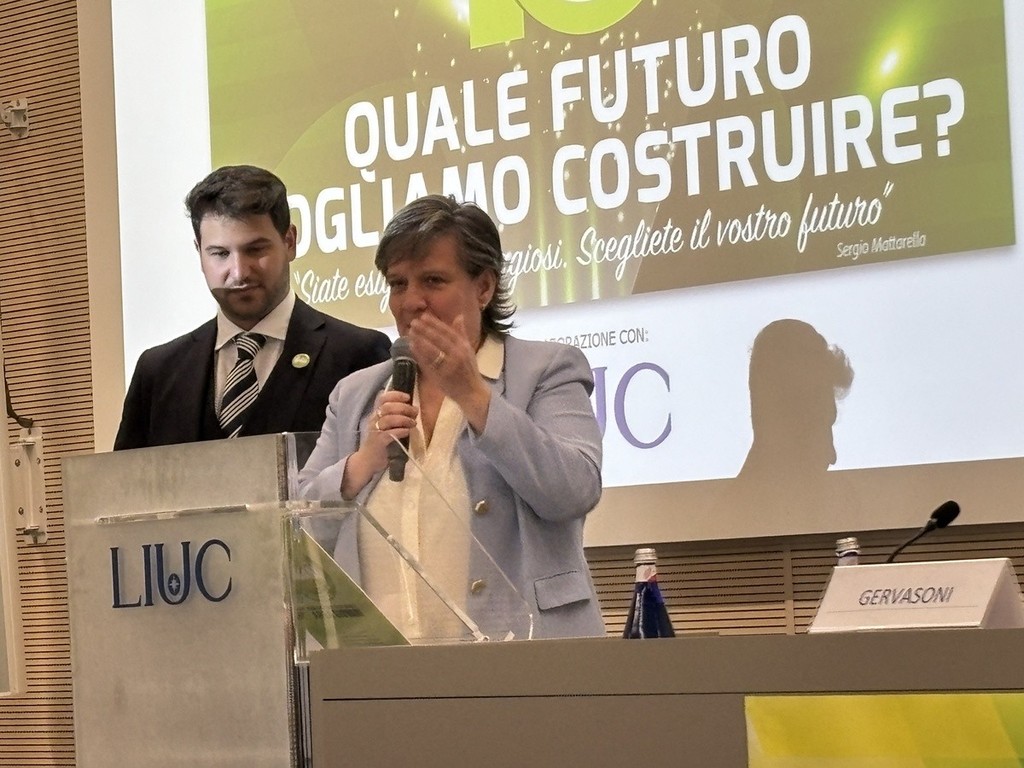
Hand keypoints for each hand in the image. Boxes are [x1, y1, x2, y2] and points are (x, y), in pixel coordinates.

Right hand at [340, 389, 417, 497]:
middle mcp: (374, 420)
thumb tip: (412, 409)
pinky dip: (400, 430)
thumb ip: (395, 417)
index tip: (408, 397)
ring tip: (413, 423)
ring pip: (388, 419)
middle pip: (387, 407)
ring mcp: (375, 430)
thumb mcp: (386, 427)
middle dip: (404, 407)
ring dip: (404, 419)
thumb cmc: (381, 443)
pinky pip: (389, 433)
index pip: (382, 398)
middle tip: (415, 412)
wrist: (368, 461)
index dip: (395, 395)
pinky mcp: (378, 442)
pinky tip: (408, 431)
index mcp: (376, 414)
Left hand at [408, 312, 491, 432]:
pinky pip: (428, 363)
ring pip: (431, 351)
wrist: (472, 393)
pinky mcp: (441, 376)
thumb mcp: (468, 350)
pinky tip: (412, 347)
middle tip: (413, 322)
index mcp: (464, 346)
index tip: (424, 316)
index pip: (447, 331)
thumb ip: (462, 333)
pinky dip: (419, 355)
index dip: (435, 323)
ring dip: (420, 341)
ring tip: (410, 333)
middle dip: (424, 330)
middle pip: (438, 339)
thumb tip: (459, 316)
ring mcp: (449, 366)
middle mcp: (457, 354)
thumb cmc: (469, 370)